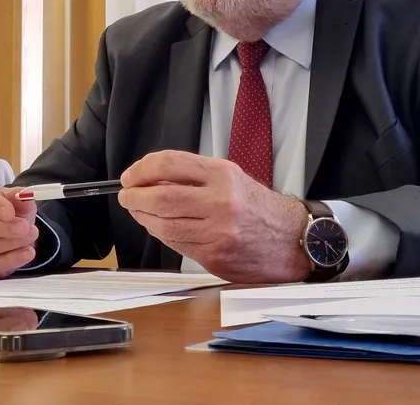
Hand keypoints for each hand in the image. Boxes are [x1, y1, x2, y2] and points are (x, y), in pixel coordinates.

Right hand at [0, 181, 39, 278]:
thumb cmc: (0, 206)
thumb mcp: (11, 197)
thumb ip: (17, 197)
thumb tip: (26, 199)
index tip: (10, 212)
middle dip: (0, 229)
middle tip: (25, 228)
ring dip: (7, 245)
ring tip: (29, 238)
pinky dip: (7, 261)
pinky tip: (24, 254)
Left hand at [118, 150, 311, 283]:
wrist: (292, 240)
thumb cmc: (259, 206)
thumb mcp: (230, 177)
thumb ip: (191, 176)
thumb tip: (150, 178)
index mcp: (222, 175)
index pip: (169, 164)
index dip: (142, 169)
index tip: (130, 176)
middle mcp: (220, 202)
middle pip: (160, 197)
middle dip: (135, 196)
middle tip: (127, 195)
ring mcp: (217, 233)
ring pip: (163, 225)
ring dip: (143, 217)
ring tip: (139, 210)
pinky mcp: (214, 256)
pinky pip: (175, 244)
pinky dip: (160, 234)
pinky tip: (158, 227)